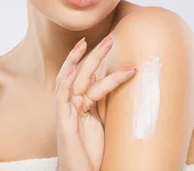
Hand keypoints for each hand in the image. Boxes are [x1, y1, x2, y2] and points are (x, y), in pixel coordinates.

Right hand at [54, 34, 137, 170]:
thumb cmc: (92, 155)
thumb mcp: (104, 127)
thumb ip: (108, 109)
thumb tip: (130, 95)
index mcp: (80, 107)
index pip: (86, 77)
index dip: (94, 59)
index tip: (105, 44)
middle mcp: (71, 107)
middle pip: (80, 73)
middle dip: (94, 54)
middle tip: (109, 38)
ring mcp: (66, 114)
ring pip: (72, 80)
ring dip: (82, 61)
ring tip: (93, 44)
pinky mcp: (64, 124)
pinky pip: (62, 98)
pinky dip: (66, 82)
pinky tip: (74, 70)